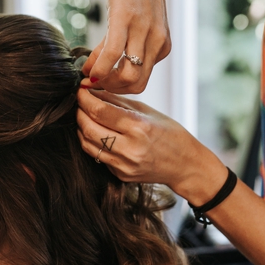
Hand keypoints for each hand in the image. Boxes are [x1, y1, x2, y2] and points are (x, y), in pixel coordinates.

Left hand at [75, 88, 227, 203]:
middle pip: (88, 128)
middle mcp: (130, 148)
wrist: (185, 166)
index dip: (85, 98)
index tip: (80, 90)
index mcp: (139, 128)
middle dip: (79, 112)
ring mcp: (124, 165)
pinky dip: (91, 142)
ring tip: (84, 116)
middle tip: (79, 102)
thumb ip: (118, 102)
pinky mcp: (121, 175)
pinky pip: (98, 156)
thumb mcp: (147, 112)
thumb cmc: (170, 134)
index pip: (100, 111)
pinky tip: (95, 132)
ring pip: (88, 144)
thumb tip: (93, 90)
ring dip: (81, 127)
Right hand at [81, 0, 169, 93]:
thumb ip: (124, 41)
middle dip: (110, 89)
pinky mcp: (126, 16)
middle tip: (91, 81)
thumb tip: (102, 64)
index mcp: (162, 44)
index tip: (99, 81)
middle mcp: (157, 40)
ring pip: (126, 75)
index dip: (116, 87)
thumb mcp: (136, 18)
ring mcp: (143, 29)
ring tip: (86, 73)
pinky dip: (99, 67)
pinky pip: (114, 53)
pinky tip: (86, 67)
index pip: (140, 82)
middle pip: (135, 85)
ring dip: (103, 80)